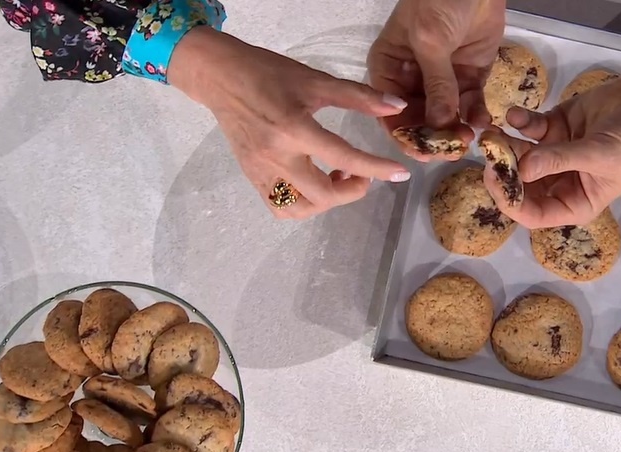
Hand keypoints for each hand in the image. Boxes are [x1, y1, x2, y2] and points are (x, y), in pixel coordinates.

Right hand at [167, 27, 411, 218]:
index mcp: (294, 129)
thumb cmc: (270, 73)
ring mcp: (260, 170)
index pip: (343, 157)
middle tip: (360, 174)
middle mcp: (276, 156)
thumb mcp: (317, 80)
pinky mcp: (251, 176)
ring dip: (325, 202)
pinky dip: (301, 204)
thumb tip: (396, 107)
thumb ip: (359, 96)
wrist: (220, 77)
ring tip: (335, 179)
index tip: (400, 175)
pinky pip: (279, 206)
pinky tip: (311, 183)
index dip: (376, 168)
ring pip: (298, 209)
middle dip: (350, 191)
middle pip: (321, 195)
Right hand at [367, 0, 505, 160]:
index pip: (390, 112)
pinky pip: (471, 105)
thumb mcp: (430, 40)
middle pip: (419, 121)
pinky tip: (483, 123)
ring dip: (456, 131)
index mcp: (389, 68)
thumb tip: (440, 125)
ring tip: (469, 137)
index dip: (405, 135)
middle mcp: (412, 80)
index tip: (423, 152)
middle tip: (452, 148)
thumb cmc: (439, 1)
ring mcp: (443, 80)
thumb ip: (436, 84)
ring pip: (446, 118)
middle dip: (434, 137)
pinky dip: (476, 117)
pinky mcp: (471, 77)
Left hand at [495, 26, 620, 227]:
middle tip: (490, 151)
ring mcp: (557, 151)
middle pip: (520, 184)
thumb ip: (558, 160)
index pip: (533, 213)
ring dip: (505, 144)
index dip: (511, 201)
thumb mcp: (600, 155)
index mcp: (576, 202)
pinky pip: (528, 127)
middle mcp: (562, 181)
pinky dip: (518, 121)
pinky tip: (515, 114)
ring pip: (519, 154)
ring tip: (494, 131)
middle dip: (503, 170)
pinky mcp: (556, 123)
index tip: (496, 179)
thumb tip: (519, 170)